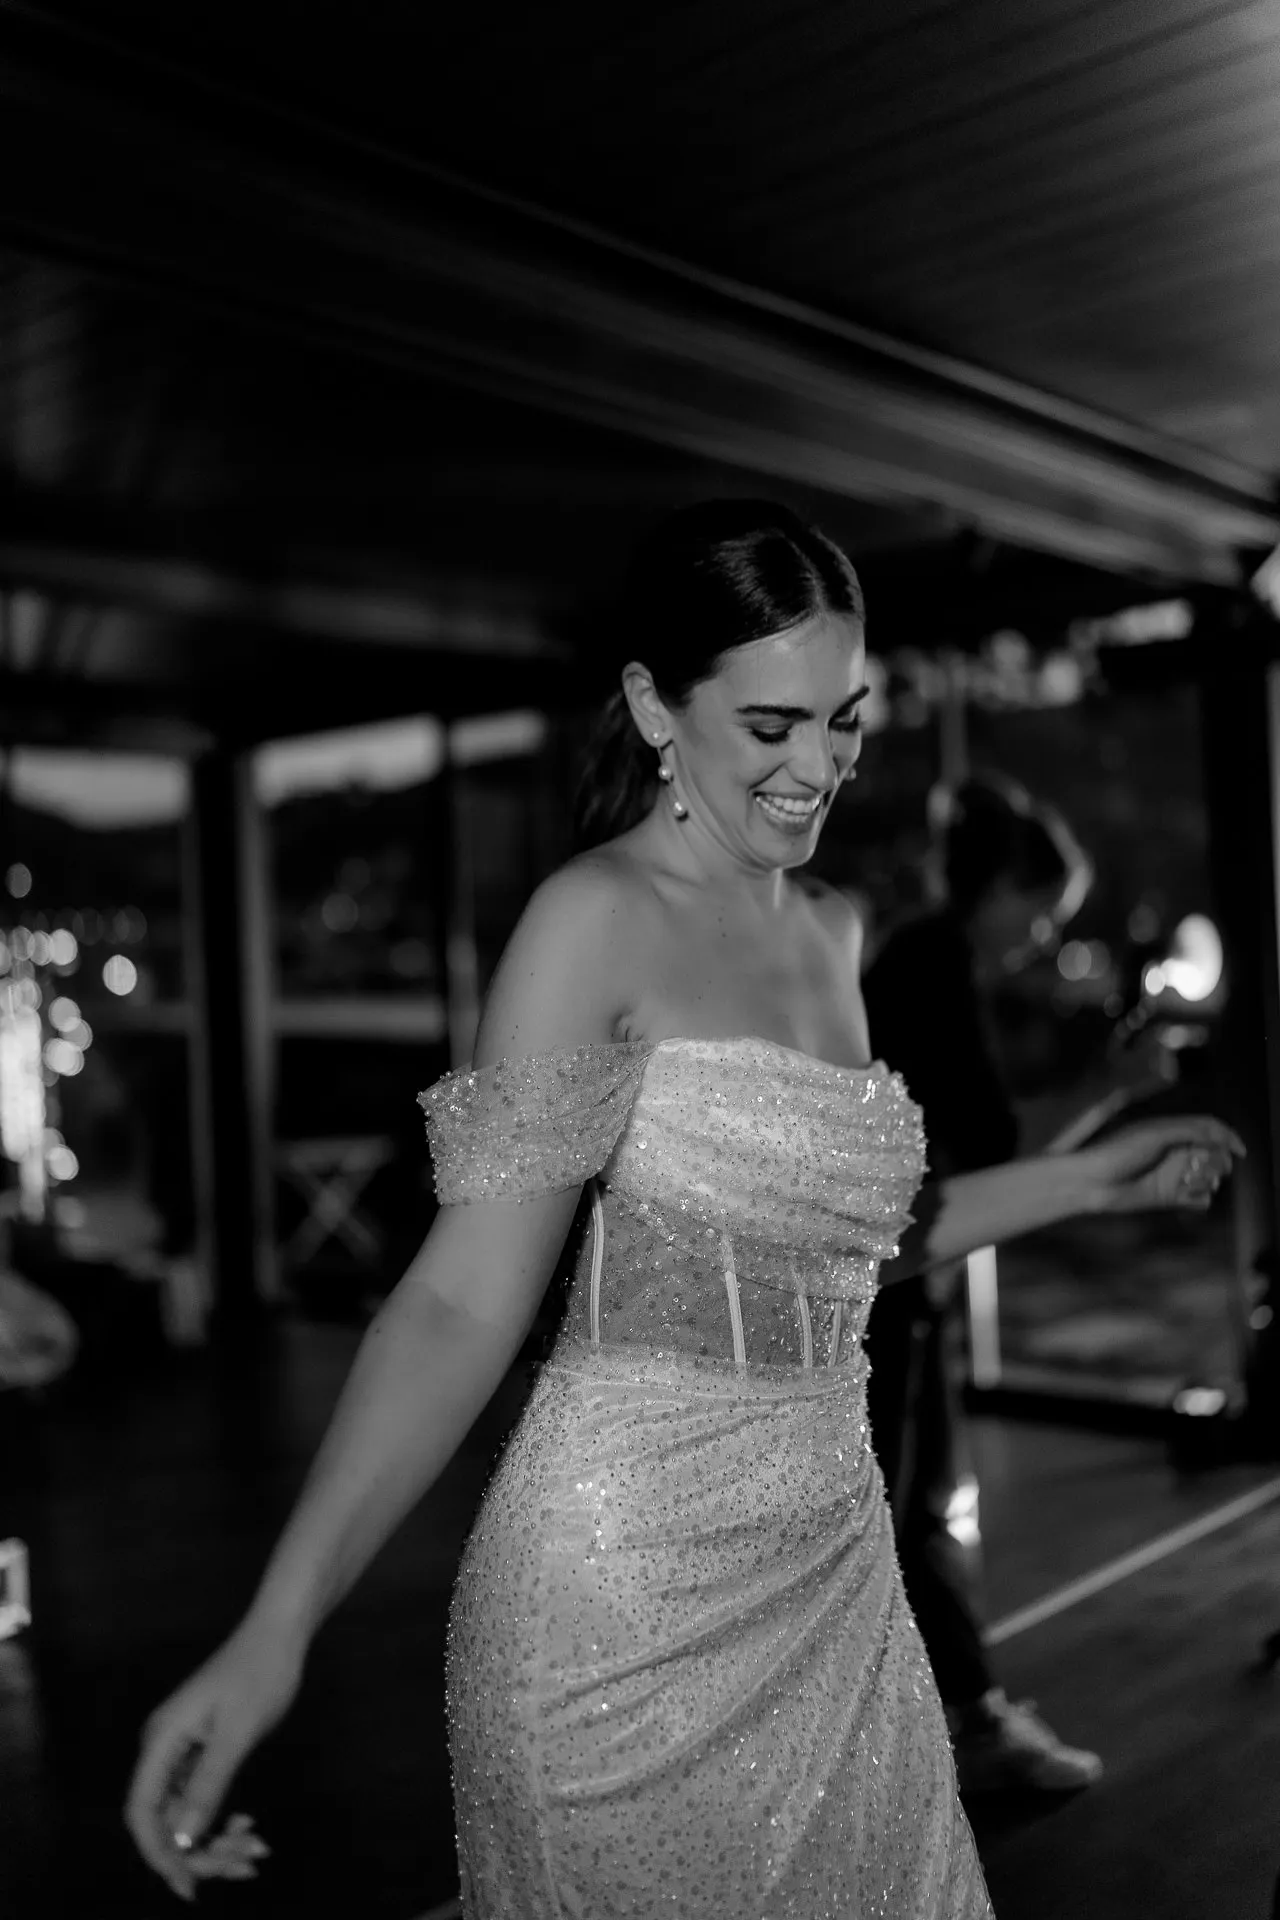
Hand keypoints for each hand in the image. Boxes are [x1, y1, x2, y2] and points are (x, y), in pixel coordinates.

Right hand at [124, 1617, 302, 1900]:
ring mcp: (181, 1751)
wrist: (279, 1634)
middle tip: (244, 1866)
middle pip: (165, 1819)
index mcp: (162, 1740)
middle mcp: (163, 1749)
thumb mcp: (238, 1733)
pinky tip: (249, 1827)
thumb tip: (183, 1840)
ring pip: (186, 1814)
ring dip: (216, 1839)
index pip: (141, 1810)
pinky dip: (223, 1818)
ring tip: (256, 1850)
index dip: (158, 1852)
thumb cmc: (259, 1674)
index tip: (187, 1885)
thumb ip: (208, 1784)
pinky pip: (201, 1799)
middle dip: (199, 1850)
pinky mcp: (200, 1752)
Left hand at [1077, 1115, 1244, 1215]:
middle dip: (1217, 1161)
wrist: (1090, 1182)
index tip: (1239, 1151)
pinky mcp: (1169, 1196)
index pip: (1210, 1128)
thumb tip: (1220, 1135)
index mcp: (1171, 1130)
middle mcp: (1175, 1151)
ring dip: (1208, 1180)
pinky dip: (1200, 1198)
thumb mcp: (1154, 1135)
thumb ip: (1189, 1131)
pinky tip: (1188, 1196)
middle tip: (1206, 1167)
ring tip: (1189, 1182)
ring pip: (1209, 1177)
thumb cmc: (1117, 1152)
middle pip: (1214, 1153)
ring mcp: (1173, 1174)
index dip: (1228, 1137)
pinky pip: (1198, 1199)